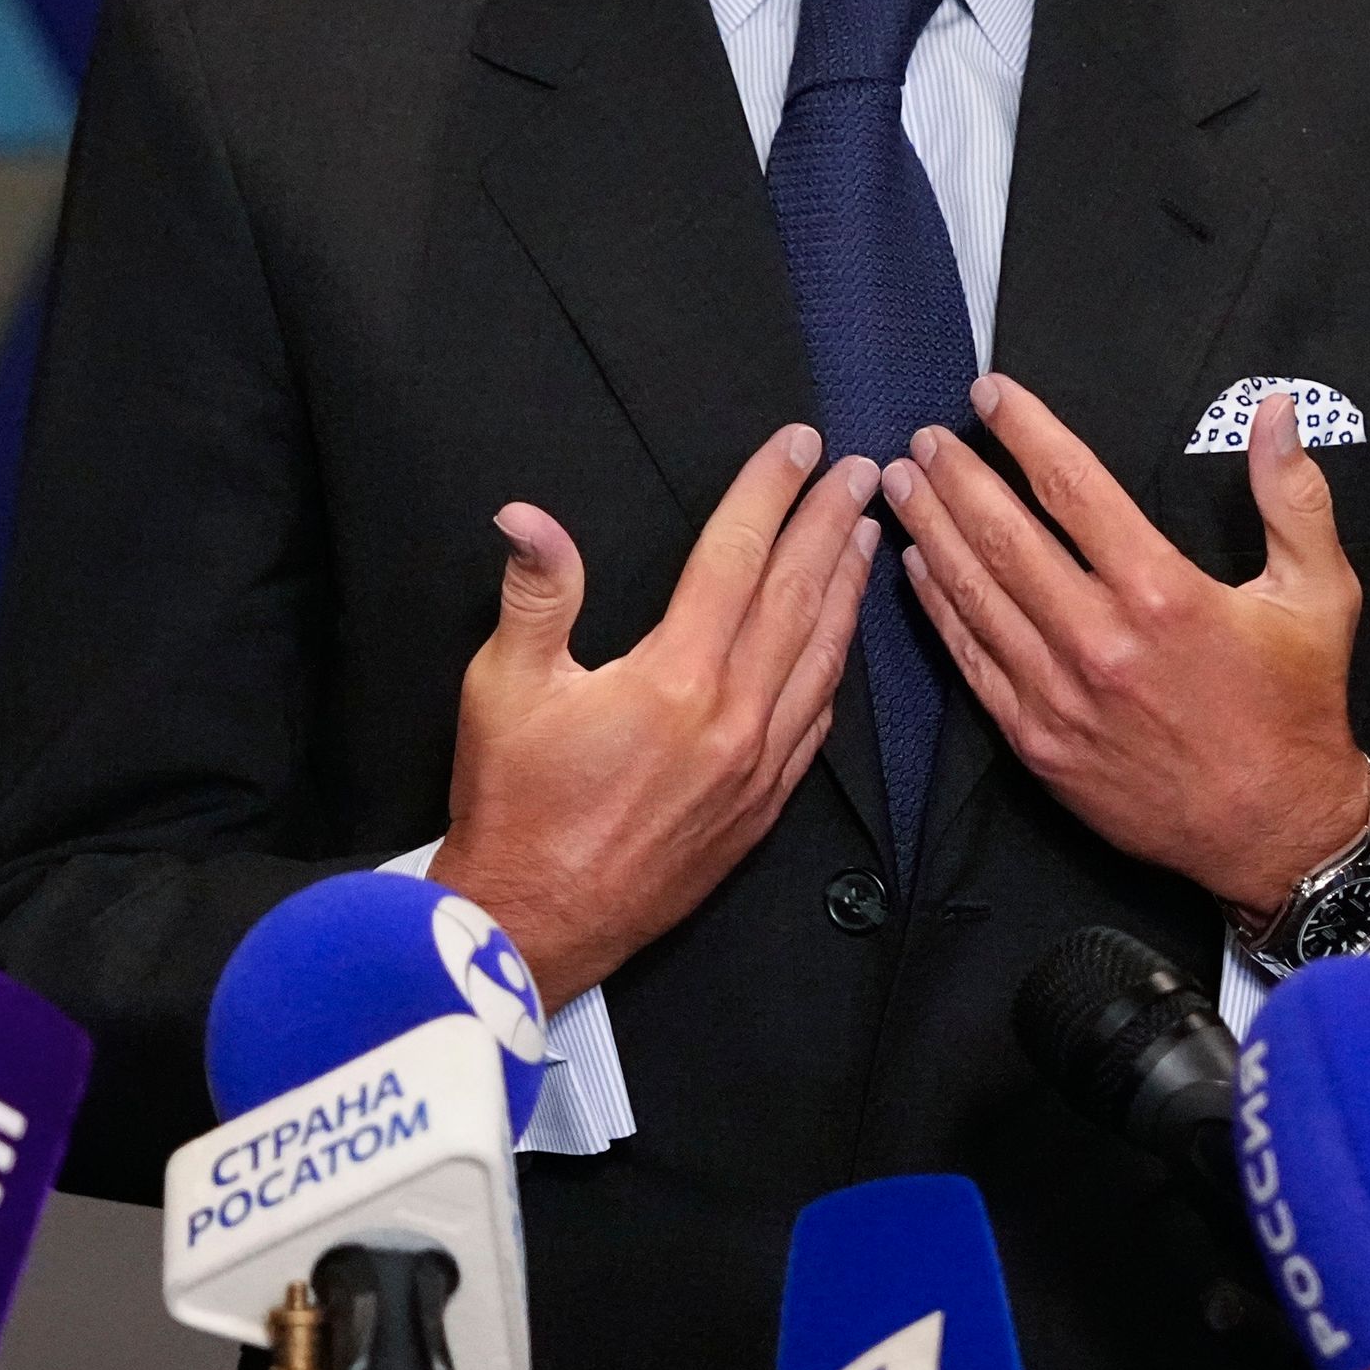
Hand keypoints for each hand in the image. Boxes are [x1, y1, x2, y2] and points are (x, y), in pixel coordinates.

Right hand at [428, 424, 877, 1007]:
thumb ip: (534, 595)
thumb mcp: (504, 689)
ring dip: (846, 589)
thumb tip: (525, 516)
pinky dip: (835, 666)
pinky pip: (817, 721)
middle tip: (858, 472)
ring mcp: (757, 767)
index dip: (768, 492)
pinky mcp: (761, 807)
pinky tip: (839, 640)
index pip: (735, 557)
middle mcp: (733, 718)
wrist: (538, 923)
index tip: (798, 446)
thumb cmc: (514, 808)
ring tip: (865, 536)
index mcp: (676, 679)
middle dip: (829, 525)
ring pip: (821, 657)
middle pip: (796, 596)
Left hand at [882, 375, 1369, 917]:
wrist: (1273, 832)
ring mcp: (1059, 695)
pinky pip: (972, 662)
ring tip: (900, 485)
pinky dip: (939, 609)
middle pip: (1003, 535)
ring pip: (975, 594)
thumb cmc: (1296, 708)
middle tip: (922, 437)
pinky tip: (916, 570)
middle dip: (954, 477)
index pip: (1073, 485)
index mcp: (1163, 593)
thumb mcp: (1321, 593)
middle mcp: (1099, 639)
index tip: (989, 394)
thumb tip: (1278, 410)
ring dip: (931, 531)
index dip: (1024, 429)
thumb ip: (1295, 497)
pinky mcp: (1037, 741)